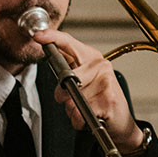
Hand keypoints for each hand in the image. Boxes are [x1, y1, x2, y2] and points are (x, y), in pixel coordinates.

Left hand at [31, 26, 142, 153]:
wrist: (120, 121)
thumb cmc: (99, 100)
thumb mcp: (82, 81)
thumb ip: (66, 73)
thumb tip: (49, 65)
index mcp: (91, 57)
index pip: (69, 43)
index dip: (52, 38)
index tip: (37, 35)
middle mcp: (100, 65)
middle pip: (65, 76)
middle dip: (61, 94)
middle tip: (71, 100)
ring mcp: (106, 81)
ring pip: (71, 99)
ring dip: (72, 110)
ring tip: (85, 109)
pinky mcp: (109, 99)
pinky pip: (80, 112)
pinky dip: (80, 120)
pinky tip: (90, 117)